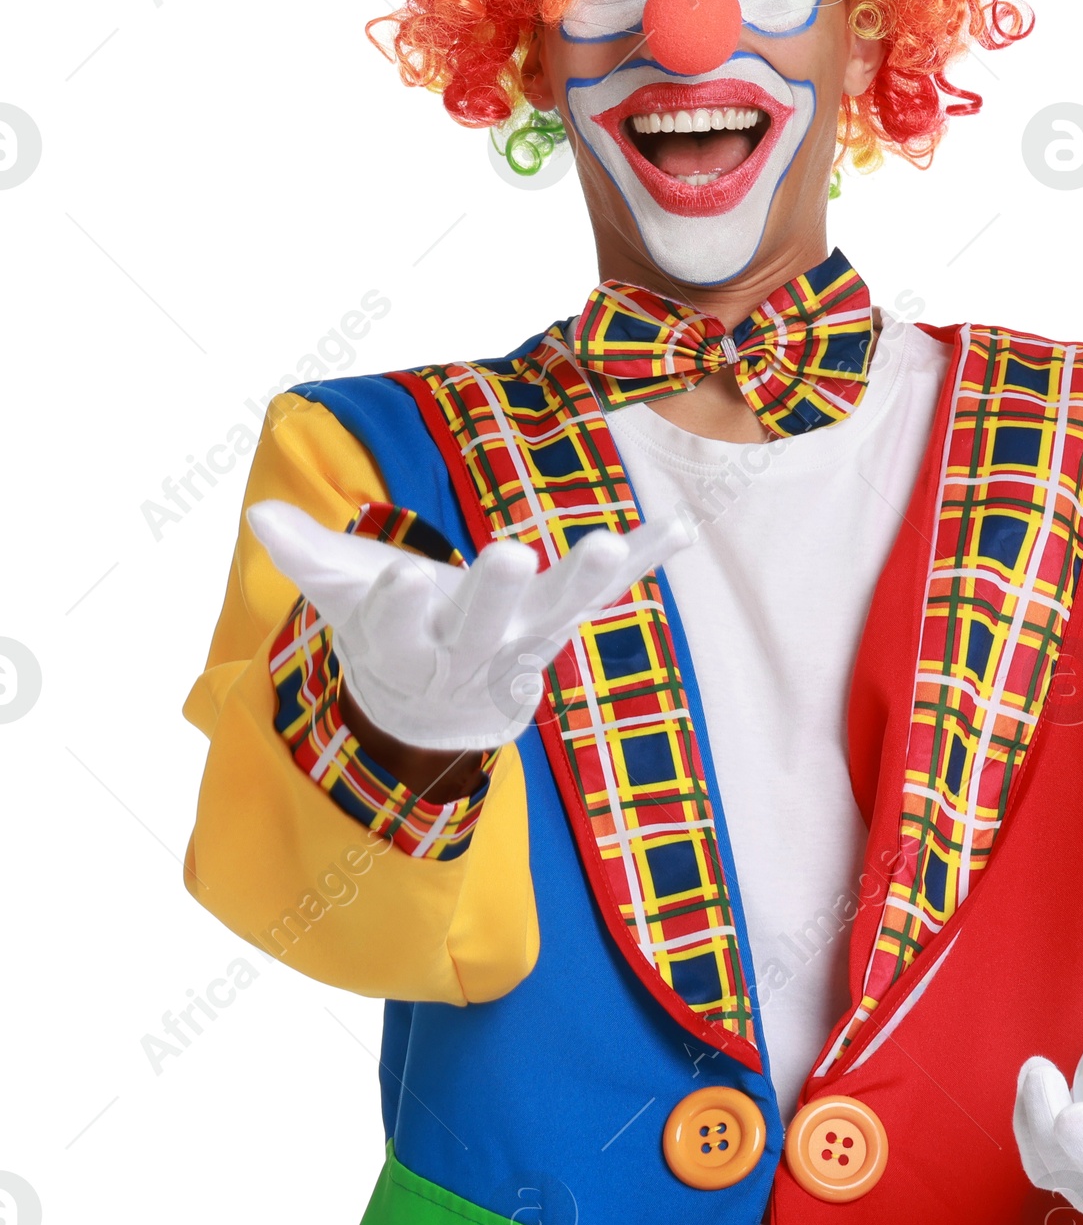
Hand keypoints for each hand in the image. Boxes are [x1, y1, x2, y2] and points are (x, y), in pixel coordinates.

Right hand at [249, 500, 697, 752]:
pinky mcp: (563, 628)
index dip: (395, 607)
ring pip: (557, 616)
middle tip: (510, 553)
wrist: (431, 709)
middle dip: (495, 594)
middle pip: (483, 630)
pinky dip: (646, 560)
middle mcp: (469, 652)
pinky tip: (681, 524)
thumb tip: (260, 515)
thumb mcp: (339, 599)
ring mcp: (524, 644)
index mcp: (404, 647)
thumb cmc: (383, 633)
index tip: (399, 575)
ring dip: (585, 578)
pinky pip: (610, 595)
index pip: (394, 631)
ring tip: (610, 539)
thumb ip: (306, 556)